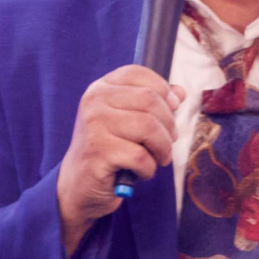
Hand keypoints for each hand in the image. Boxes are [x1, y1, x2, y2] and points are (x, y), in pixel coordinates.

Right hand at [57, 66, 185, 254]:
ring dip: (163, 148)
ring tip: (157, 158)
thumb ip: (154, 104)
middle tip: (167, 143)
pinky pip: (141, 157)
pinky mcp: (98, 152)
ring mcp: (94, 125)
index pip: (139, 74)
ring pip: (149, 127)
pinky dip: (149, 169)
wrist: (79, 185)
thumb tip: (180, 93)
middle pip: (150, 100)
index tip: (172, 108)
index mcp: (101, 88)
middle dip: (168, 125)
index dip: (163, 90)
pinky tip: (140, 172)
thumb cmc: (109, 150)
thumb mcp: (129, 121)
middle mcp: (94, 102)